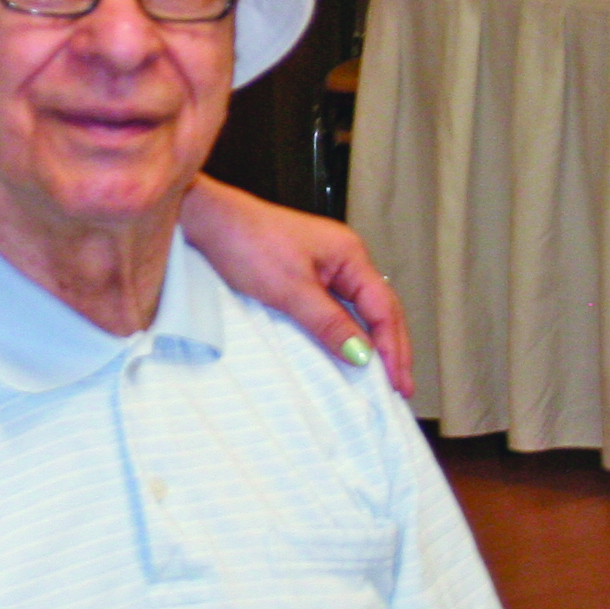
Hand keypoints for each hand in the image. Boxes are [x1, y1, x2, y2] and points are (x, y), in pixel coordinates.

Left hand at [182, 179, 411, 394]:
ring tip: (383, 377)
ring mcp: (325, 266)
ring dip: (372, 343)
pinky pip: (336, 309)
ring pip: (359, 310)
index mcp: (350, 254)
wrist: (208, 220)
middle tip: (401, 388)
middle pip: (379, 309)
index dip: (393, 347)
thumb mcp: (290, 290)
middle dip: (392, 347)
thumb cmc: (247, 243)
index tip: (398, 383)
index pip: (384, 307)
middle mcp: (344, 258)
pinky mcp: (305, 275)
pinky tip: (347, 354)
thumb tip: (363, 356)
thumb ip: (329, 323)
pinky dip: (346, 333)